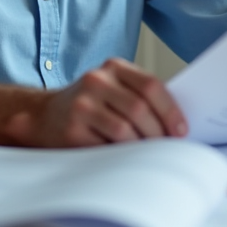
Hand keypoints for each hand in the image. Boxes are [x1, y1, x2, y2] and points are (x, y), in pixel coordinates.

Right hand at [5, 58, 188, 146]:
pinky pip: (106, 147)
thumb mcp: (114, 89)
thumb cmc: (91, 105)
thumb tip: (177, 126)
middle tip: (167, 149)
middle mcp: (95, 81)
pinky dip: (121, 156)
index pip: (150, 85)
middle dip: (158, 133)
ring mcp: (81, 105)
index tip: (181, 131)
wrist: (45, 116)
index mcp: (113, 67)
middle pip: (139, 109)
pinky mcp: (72, 130)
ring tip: (148, 155)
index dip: (170, 110)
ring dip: (141, 147)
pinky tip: (126, 159)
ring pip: (124, 130)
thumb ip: (140, 97)